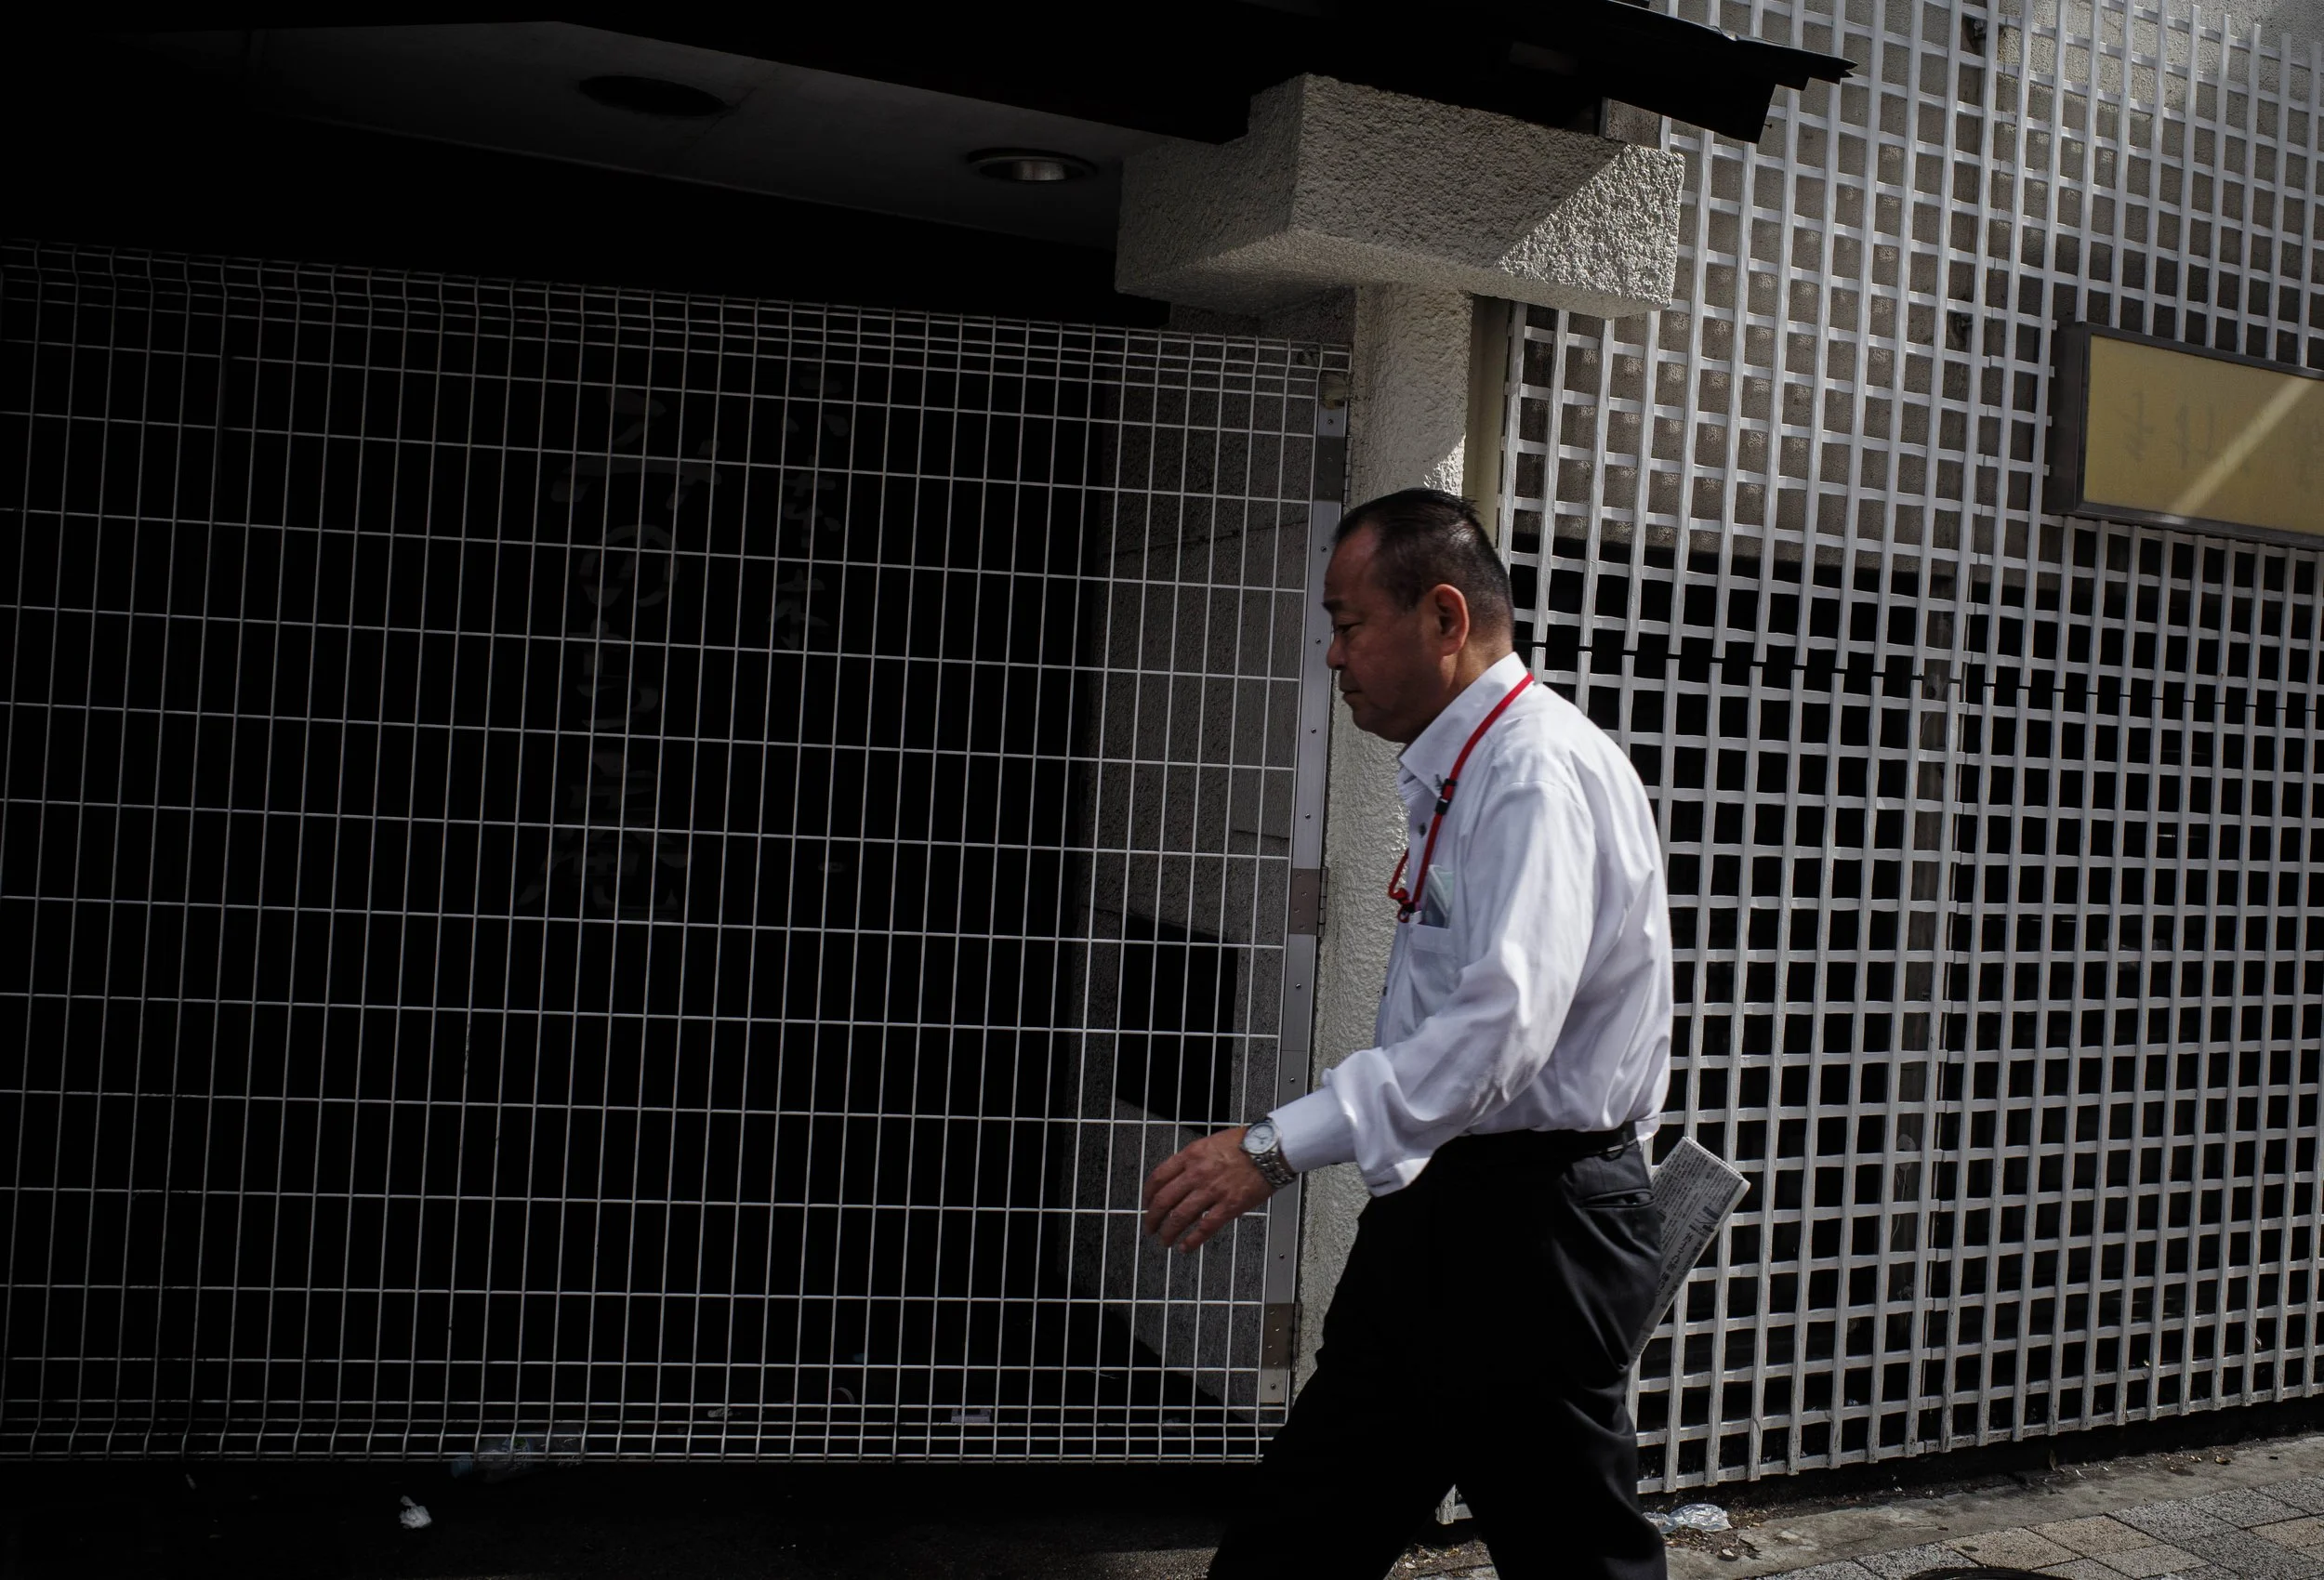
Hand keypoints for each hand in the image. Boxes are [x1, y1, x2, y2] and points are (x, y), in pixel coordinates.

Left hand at [1141, 1127, 1278, 1253]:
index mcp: (1191, 1156)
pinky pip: (1205, 1227)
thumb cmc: (1247, 1142)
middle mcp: (1197, 1173)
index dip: (1148, 1194)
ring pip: (1180, 1217)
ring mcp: (1212, 1191)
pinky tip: (1186, 1247)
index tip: (1146, 1202)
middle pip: (1163, 1200)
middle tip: (1150, 1227)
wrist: (1271, 1148)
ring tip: (1165, 1240)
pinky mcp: (1229, 1206)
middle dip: (1152, 1218)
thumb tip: (1182, 1175)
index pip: (1159, 1177)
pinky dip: (1192, 1240)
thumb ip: (1195, 1159)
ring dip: (1168, 1232)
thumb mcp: (1211, 1143)